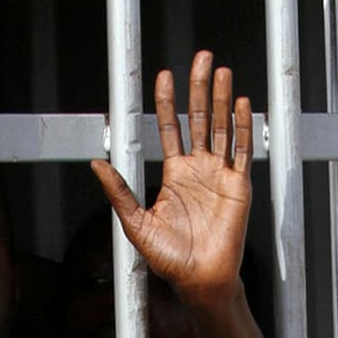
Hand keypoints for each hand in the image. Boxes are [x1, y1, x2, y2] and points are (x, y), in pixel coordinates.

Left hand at [88, 50, 252, 304]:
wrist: (199, 279)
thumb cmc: (169, 258)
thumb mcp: (136, 222)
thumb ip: (118, 191)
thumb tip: (96, 164)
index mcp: (174, 174)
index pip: (169, 128)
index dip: (166, 101)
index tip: (164, 75)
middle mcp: (198, 169)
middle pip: (199, 118)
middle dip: (198, 88)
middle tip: (201, 58)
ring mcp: (220, 174)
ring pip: (221, 128)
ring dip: (220, 99)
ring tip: (220, 71)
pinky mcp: (239, 185)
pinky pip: (241, 150)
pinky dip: (241, 127)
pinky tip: (239, 104)